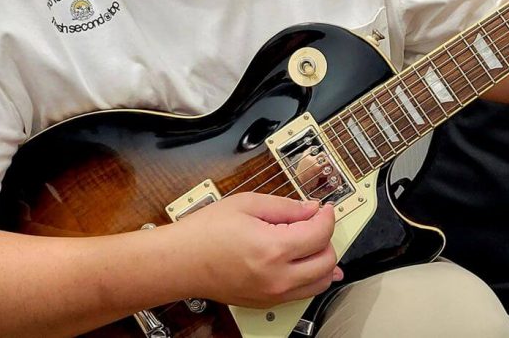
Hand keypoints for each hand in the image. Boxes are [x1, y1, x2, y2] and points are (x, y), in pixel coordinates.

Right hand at [171, 192, 341, 308]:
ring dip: (323, 261)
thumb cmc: (205, 233)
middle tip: (316, 223)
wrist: (181, 262)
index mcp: (273, 249)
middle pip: (327, 260)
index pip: (320, 234)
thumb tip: (311, 209)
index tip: (324, 209)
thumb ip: (286, 206)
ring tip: (311, 243)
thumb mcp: (247, 204)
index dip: (327, 216)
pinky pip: (302, 293)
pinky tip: (302, 262)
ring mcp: (272, 295)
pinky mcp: (266, 303)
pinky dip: (309, 277)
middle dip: (327, 238)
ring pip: (320, 283)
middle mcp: (277, 277)